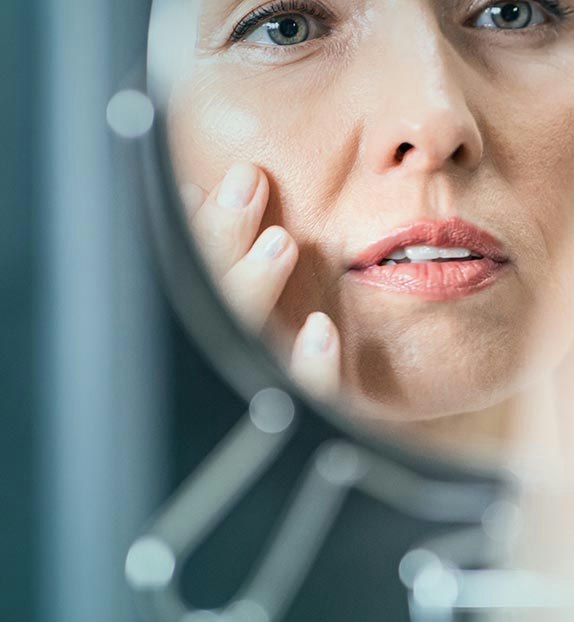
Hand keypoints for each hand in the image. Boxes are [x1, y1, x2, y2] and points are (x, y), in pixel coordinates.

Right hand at [179, 162, 340, 402]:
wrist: (336, 436)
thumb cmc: (287, 338)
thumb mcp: (254, 283)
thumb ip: (231, 245)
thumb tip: (211, 188)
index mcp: (212, 324)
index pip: (189, 275)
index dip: (190, 231)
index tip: (194, 190)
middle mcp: (232, 355)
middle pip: (212, 299)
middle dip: (222, 235)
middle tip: (247, 186)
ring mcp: (269, 383)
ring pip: (251, 342)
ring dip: (257, 285)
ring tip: (281, 242)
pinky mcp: (313, 408)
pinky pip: (309, 396)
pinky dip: (310, 365)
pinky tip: (321, 330)